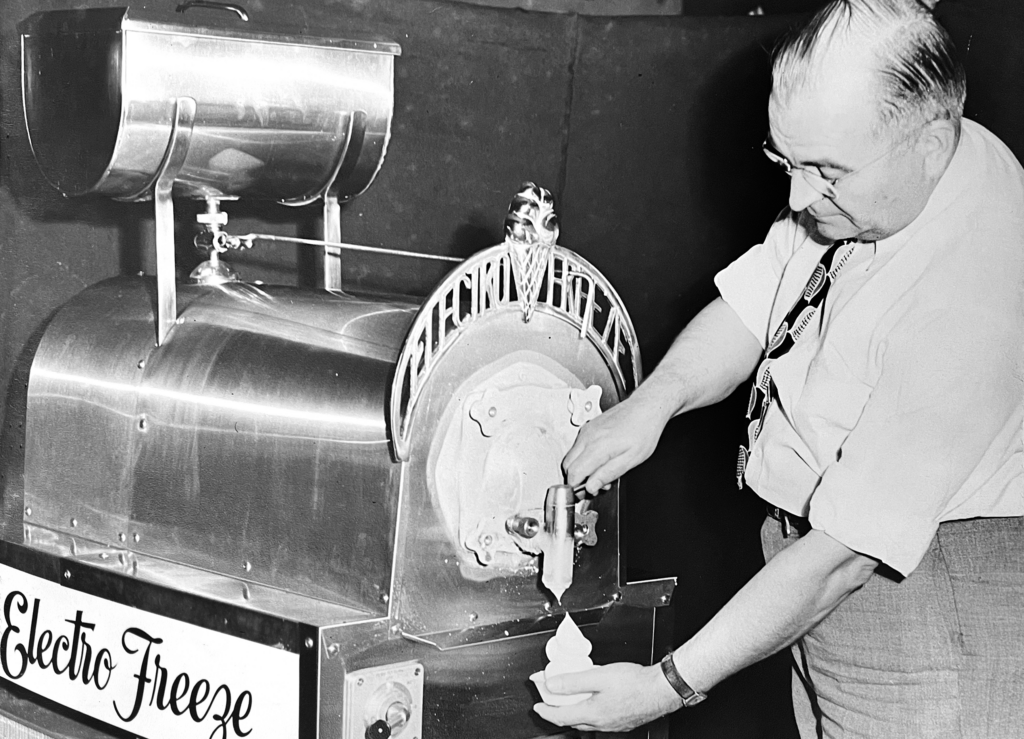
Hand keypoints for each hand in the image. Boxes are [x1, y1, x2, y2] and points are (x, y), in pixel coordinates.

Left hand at [533, 662, 682, 732]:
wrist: (662, 690)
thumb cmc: (635, 683)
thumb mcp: (598, 676)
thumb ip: (573, 681)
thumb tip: (552, 685)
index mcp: (592, 713)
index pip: (560, 716)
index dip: (544, 710)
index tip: (536, 705)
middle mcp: (601, 723)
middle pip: (571, 720)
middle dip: (557, 711)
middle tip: (549, 700)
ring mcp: (613, 724)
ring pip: (586, 721)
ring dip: (573, 711)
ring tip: (569, 698)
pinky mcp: (623, 721)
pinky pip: (599, 719)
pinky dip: (588, 710)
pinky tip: (593, 700)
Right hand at [562, 395, 669, 494]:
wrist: (646, 407)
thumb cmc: (644, 430)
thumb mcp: (631, 460)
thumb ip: (608, 474)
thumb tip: (591, 486)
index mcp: (598, 446)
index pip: (574, 473)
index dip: (576, 488)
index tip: (584, 494)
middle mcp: (588, 437)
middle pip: (568, 465)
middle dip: (577, 479)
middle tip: (594, 486)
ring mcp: (587, 430)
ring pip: (571, 456)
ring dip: (581, 469)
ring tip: (602, 473)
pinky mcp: (589, 427)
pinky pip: (577, 447)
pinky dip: (583, 458)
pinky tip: (600, 460)